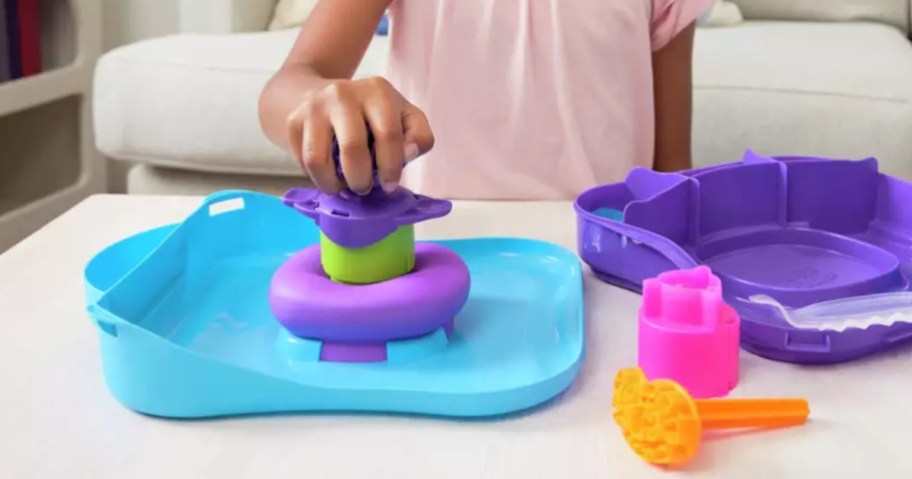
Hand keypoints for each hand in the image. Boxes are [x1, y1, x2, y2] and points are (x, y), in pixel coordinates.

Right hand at [286, 76, 434, 194]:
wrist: (325, 96)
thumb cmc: (374, 115)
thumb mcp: (405, 118)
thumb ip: (419, 136)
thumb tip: (407, 154)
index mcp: (377, 90)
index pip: (388, 133)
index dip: (391, 167)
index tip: (389, 185)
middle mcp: (342, 92)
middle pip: (352, 147)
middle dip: (361, 179)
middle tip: (364, 188)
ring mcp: (314, 106)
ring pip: (317, 158)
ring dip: (332, 184)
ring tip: (343, 186)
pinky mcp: (293, 120)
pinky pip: (302, 161)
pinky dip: (316, 177)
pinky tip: (328, 172)